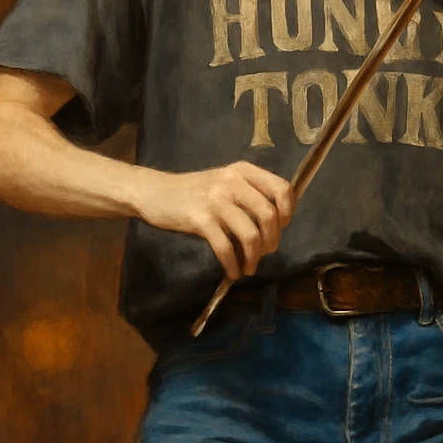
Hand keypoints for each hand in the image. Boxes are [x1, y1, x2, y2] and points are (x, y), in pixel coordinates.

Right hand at [136, 161, 293, 278]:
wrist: (155, 192)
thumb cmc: (194, 192)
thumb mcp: (225, 182)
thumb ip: (250, 194)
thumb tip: (276, 223)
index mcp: (243, 171)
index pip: (282, 189)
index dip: (287, 211)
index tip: (281, 227)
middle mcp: (232, 182)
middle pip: (269, 216)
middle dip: (272, 240)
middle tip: (264, 252)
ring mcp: (216, 200)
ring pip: (251, 235)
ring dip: (254, 258)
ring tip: (249, 267)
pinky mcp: (200, 219)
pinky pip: (226, 248)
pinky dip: (233, 264)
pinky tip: (233, 271)